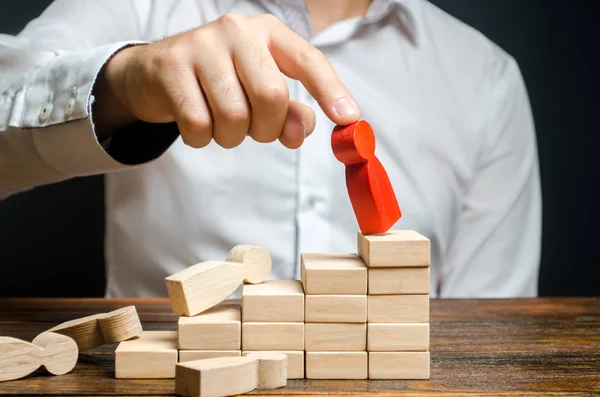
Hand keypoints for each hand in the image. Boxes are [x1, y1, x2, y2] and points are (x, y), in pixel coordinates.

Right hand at [95, 13, 359, 148]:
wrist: (154, 72)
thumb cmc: (217, 82)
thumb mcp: (257, 90)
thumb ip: (288, 113)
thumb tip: (302, 133)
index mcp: (267, 34)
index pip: (307, 61)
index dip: (331, 91)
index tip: (349, 118)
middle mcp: (237, 31)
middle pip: (271, 96)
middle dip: (267, 129)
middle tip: (256, 131)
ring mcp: (201, 45)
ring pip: (234, 116)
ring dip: (232, 137)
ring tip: (222, 124)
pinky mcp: (171, 66)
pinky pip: (199, 124)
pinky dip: (202, 138)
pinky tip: (197, 124)